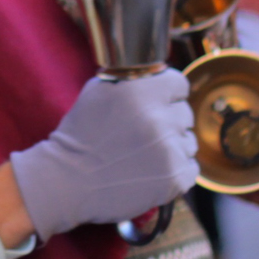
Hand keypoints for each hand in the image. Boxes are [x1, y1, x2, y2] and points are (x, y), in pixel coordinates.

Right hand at [9, 72, 197, 239]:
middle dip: (168, 121)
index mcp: (143, 90)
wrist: (68, 181)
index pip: (179, 84)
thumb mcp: (98, 91)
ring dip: (172, 147)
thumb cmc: (80, 136)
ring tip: (142, 155)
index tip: (155, 104)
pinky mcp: (175, 178)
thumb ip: (132, 80)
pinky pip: (190, 167)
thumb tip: (156, 77)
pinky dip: (173, 170)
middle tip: (142, 134)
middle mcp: (160, 118)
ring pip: (188, 141)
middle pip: (185, 113)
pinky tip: (149, 171)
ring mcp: (170, 150)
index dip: (166, 94)